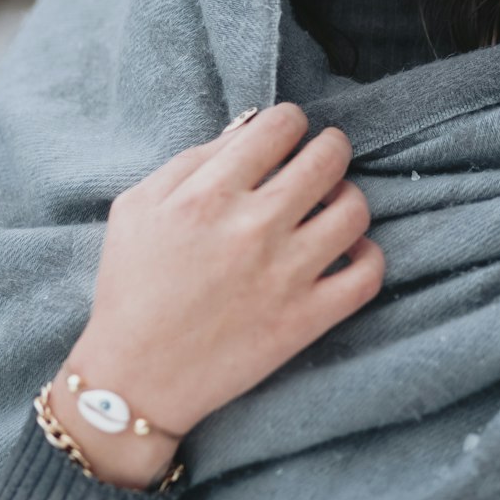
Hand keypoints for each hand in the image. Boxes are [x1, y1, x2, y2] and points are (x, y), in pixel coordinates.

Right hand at [69, 103, 384, 441]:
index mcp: (210, 194)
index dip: (290, 121)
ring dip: (347, 197)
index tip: (287, 135)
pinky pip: (368, 274)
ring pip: (354, 210)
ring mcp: (286, 274)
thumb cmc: (131, 287)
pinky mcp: (306, 319)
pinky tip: (349, 251)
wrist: (135, 377)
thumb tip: (246, 130)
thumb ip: (191, 160)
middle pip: (328, 158)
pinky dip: (368, 255)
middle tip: (321, 158)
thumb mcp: (137, 207)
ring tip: (332, 204)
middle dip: (329, 147)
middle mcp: (254, 227)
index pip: (280, 126)